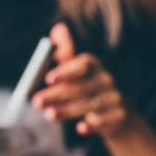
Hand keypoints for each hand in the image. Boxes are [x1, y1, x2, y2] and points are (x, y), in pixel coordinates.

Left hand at [32, 22, 130, 137]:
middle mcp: (106, 80)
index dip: (65, 71)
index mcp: (92, 65)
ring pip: (88, 105)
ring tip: (48, 115)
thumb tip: (58, 27)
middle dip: (56, 95)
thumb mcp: (76, 70)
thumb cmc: (86, 88)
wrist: (116, 114)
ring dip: (67, 110)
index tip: (48, 79)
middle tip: (37, 101)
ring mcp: (114, 98)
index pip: (81, 65)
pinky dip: (92, 125)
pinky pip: (103, 121)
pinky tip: (80, 128)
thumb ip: (64, 53)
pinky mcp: (118, 117)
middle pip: (80, 87)